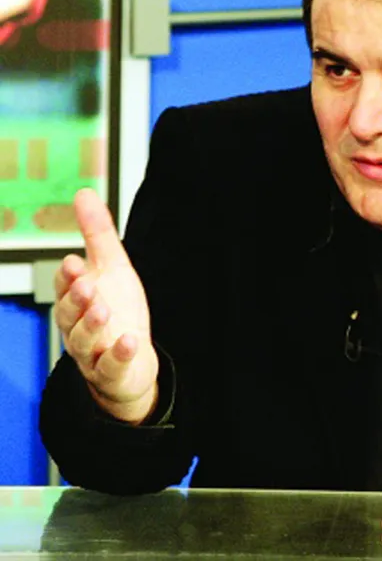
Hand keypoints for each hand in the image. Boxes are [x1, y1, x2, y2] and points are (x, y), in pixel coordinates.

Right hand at [53, 188, 157, 423]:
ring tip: (102, 310)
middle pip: (70, 314)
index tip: (74, 263)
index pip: (66, 287)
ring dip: (92, 325)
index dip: (68, 277)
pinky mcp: (112, 372)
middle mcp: (79, 327)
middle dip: (76, 299)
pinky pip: (112, 366)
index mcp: (76, 300)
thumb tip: (84, 193)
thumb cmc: (117, 312)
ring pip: (85, 341)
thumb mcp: (112, 268)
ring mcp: (94, 352)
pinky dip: (119, 354)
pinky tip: (129, 340)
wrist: (131, 363)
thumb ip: (97, 234)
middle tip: (85, 284)